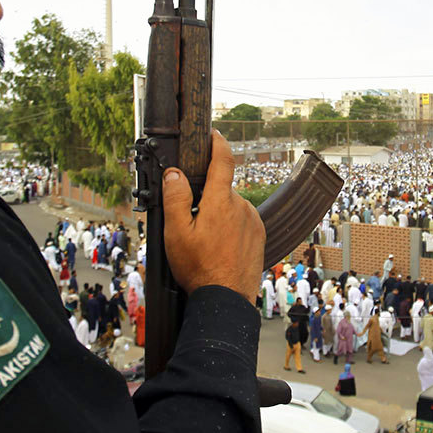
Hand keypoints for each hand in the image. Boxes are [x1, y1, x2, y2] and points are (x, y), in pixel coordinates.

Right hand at [162, 130, 264, 303]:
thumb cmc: (200, 268)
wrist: (226, 298)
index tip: (212, 134)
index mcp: (221, 201)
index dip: (217, 143)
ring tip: (205, 242)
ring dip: (218, 215)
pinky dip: (230, 228)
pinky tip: (219, 248)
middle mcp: (241, 206)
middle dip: (207, 198)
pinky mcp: (259, 235)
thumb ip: (176, 198)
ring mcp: (253, 221)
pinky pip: (242, 221)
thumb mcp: (176, 232)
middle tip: (190, 221)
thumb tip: (174, 173)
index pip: (222, 160)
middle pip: (222, 189)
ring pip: (231, 207)